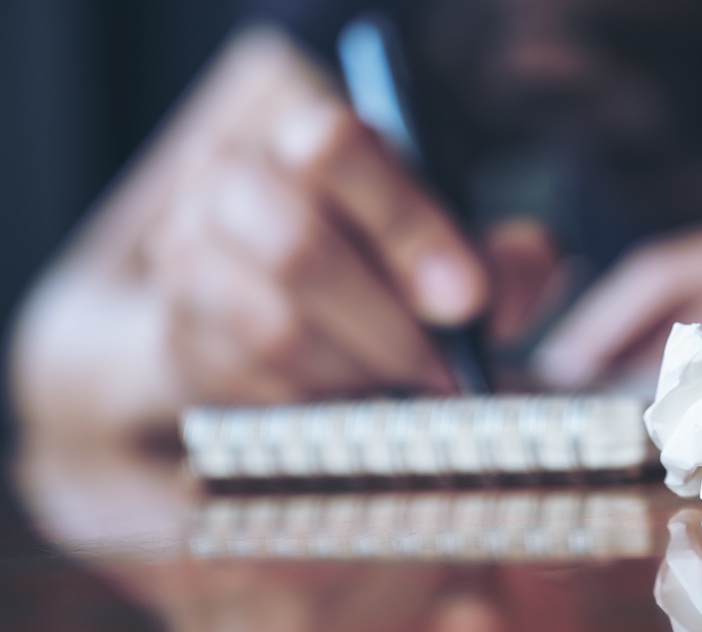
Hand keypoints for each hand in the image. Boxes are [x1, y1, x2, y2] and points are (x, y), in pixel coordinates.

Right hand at [11, 27, 490, 430]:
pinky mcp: (179, 338)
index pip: (336, 150)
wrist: (268, 303)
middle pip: (298, 251)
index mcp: (303, 138)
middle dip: (390, 325)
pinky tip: (359, 399)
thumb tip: (502, 295)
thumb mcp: (449, 245)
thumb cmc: (379, 266)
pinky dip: (322, 403)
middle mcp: (233, 185)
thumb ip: (498, 259)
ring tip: (409, 387)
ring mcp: (192, 262)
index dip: (408, 226)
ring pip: (275, 329)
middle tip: (448, 372)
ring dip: (360, 371)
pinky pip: (254, 386)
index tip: (468, 301)